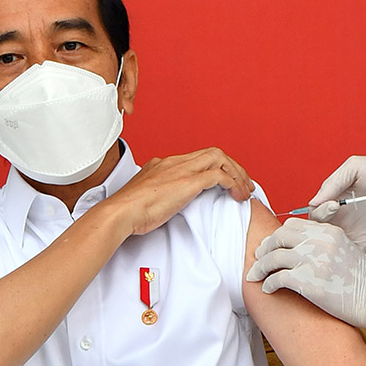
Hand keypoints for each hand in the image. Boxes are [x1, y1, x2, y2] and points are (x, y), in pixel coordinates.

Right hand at [107, 147, 253, 234]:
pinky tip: (236, 196)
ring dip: (237, 174)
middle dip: (233, 168)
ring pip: (220, 159)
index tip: (227, 182)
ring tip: (244, 191)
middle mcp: (175, 162)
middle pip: (214, 153)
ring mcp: (181, 170)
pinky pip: (220, 175)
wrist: (120, 213)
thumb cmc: (129, 211)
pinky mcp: (188, 182)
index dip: (218, 167)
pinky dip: (232, 183)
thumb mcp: (146, 196)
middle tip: (244, 185)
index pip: (199, 157)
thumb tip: (166, 199)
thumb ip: (159, 192)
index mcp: (165, 164)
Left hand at [246, 218, 365, 330]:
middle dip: (264, 248)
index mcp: (327, 231)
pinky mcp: (307, 282)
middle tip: (258, 258)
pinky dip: (268, 284)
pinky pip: (277, 278)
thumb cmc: (362, 278)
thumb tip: (296, 247)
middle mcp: (318, 242)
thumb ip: (322, 242)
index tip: (270, 245)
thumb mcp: (344, 248)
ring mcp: (312, 261)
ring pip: (272, 257)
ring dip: (260, 267)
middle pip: (278, 237)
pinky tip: (267, 290)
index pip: (291, 225)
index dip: (276, 235)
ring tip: (255, 276)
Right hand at [308, 156, 365, 252]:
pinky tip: (344, 240)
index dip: (316, 209)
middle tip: (334, 210)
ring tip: (337, 225)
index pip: (314, 210)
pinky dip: (337, 252)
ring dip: (324, 238)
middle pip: (316, 228)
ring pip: (326, 243)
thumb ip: (331, 183)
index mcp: (337, 200)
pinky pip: (345, 254)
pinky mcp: (365, 245)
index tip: (331, 203)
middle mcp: (342, 218)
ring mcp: (353, 233)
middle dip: (318, 221)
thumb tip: (312, 202)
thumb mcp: (354, 168)